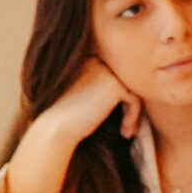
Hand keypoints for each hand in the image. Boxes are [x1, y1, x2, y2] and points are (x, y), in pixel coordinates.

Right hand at [1, 61, 136, 192]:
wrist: (56, 128)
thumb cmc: (69, 118)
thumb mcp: (88, 97)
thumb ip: (105, 89)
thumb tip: (134, 93)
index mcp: (88, 60)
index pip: (116, 78)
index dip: (121, 101)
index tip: (121, 120)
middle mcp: (96, 62)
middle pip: (126, 83)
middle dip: (129, 107)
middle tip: (128, 127)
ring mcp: (105, 71)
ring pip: (132, 92)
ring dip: (133, 113)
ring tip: (127, 132)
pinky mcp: (114, 85)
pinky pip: (134, 100)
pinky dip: (132, 116)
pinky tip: (125, 131)